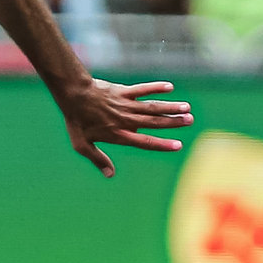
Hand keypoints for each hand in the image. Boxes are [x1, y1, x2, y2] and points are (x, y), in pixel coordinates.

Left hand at [58, 78, 193, 176]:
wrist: (72, 94)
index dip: (161, 143)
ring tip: (186, 108)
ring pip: (151, 106)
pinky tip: (169, 87)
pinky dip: (155, 87)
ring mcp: (125, 104)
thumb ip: (98, 159)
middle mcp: (124, 119)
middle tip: (190, 121)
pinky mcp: (123, 91)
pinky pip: (141, 89)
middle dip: (172, 122)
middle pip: (153, 122)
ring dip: (169, 107)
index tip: (178, 145)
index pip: (144, 141)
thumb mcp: (82, 144)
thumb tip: (110, 175)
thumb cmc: (76, 120)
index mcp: (117, 134)